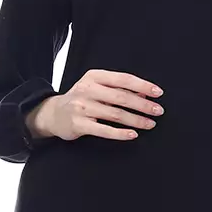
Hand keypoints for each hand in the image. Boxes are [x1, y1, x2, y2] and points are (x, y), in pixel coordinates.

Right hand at [27, 70, 163, 142]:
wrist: (53, 114)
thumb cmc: (81, 99)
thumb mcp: (97, 88)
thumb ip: (119, 89)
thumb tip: (145, 92)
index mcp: (94, 77)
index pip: (123, 79)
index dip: (143, 86)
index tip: (158, 93)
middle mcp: (87, 89)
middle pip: (121, 97)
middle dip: (143, 105)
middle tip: (158, 111)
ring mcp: (82, 107)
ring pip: (115, 114)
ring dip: (136, 120)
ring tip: (150, 124)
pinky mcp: (79, 124)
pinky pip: (104, 130)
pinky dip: (120, 134)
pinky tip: (133, 135)